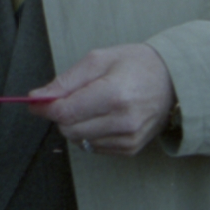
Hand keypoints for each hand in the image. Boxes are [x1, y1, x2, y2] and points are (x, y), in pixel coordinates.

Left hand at [29, 44, 175, 155]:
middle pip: (68, 129)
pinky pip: (94, 147)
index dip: (45, 107)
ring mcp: (128, 139)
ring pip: (78, 140)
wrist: (174, 81)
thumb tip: (37, 97)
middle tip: (70, 97)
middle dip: (61, 114)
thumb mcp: (98, 59)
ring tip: (93, 104)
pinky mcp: (131, 149)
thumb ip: (66, 80)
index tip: (36, 100)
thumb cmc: (134, 64)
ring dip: (76, 124)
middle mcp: (123, 122)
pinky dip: (90, 132)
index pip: (65, 112)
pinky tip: (104, 116)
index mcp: (114, 95)